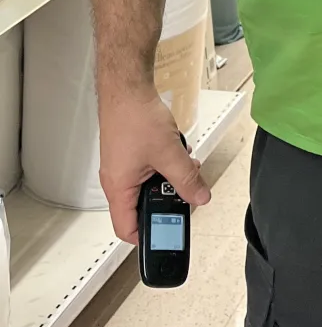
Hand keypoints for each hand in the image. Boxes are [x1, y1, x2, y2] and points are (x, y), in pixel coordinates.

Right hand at [98, 85, 210, 243]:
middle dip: (166, 203)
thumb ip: (187, 179)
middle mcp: (117, 181)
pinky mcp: (130, 154)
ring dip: (170, 181)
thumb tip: (200, 197)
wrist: (127, 88)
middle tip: (186, 198)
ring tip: (187, 171)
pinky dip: (166, 166)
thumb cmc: (135, 117)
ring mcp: (123, 167)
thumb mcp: (169, 153)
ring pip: (148, 187)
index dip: (147, 237)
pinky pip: (149, 170)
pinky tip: (179, 156)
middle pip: (141, 208)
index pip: (127, 229)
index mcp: (119, 188)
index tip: (167, 238)